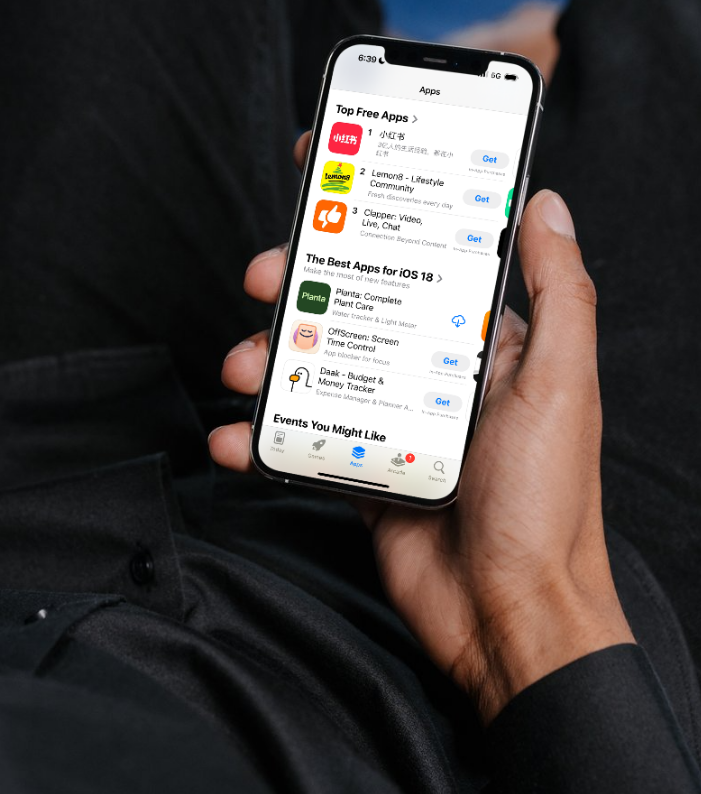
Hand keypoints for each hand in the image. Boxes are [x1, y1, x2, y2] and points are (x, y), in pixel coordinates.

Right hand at [210, 135, 633, 722]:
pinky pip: (298, 436)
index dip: (372, 216)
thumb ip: (556, 294)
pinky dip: (258, 436)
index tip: (323, 175)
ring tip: (242, 366)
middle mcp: (431, 372)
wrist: (509, 618)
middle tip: (262, 276)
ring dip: (267, 359)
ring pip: (313, 367)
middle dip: (298, 284)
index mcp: (481, 341)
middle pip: (351, 306)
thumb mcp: (560, 385)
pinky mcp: (358, 466)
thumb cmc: (547, 502)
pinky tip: (234, 437)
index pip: (421, 258)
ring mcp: (390, 419)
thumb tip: (545, 204)